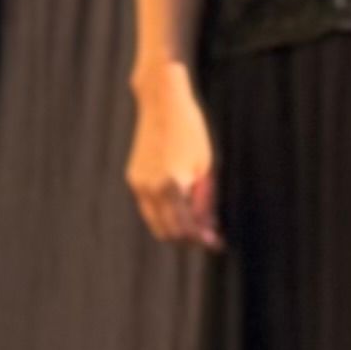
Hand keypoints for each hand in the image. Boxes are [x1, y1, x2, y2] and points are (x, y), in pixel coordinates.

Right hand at [126, 64, 220, 249]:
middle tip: (209, 238)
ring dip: (175, 229)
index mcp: (172, 185)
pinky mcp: (133, 178)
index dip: (201, 240)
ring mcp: (138, 184)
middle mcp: (150, 189)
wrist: (162, 104)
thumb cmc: (191, 131)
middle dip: (188, 239)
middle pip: (167, 232)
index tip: (217, 244)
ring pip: (155, 222)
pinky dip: (165, 214)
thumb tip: (207, 228)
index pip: (185, 228)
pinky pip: (149, 207)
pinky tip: (183, 209)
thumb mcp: (206, 166)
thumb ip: (205, 200)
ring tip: (199, 225)